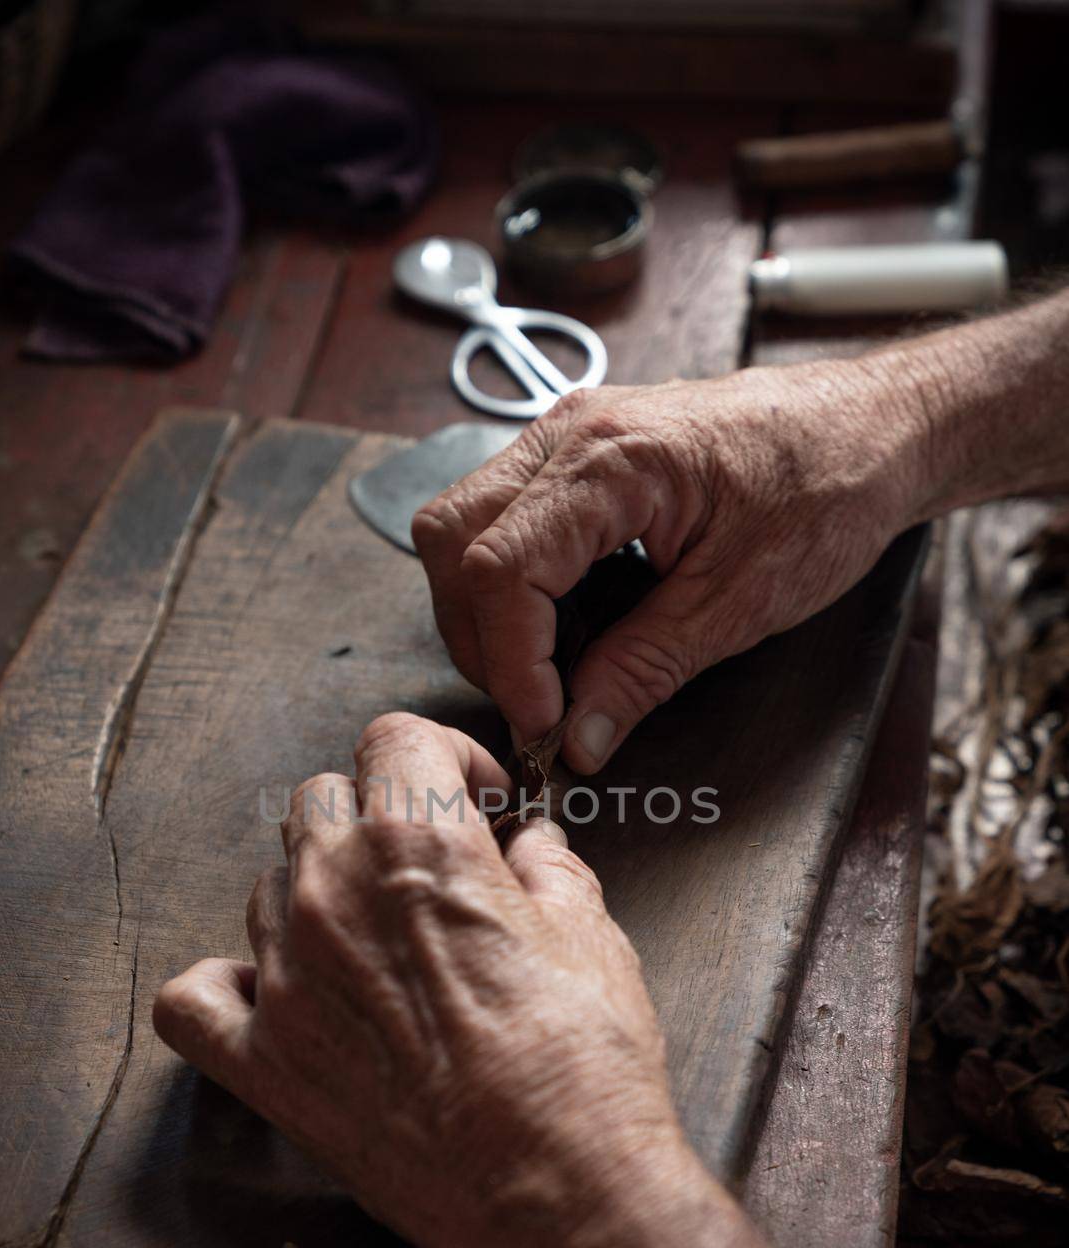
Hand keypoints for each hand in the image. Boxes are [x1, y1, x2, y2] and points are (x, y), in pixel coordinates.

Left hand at [152, 713, 676, 1247]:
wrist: (553, 1190)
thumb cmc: (583, 1064)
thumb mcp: (592, 934)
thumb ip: (548, 867)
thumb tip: (531, 843)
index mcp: (418, 842)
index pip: (394, 737)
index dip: (443, 757)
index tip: (472, 798)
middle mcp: (334, 892)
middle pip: (319, 800)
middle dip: (376, 816)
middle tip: (426, 870)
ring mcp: (285, 977)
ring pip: (266, 886)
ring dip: (315, 895)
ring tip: (375, 945)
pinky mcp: (261, 1061)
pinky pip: (193, 998)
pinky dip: (225, 985)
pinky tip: (272, 992)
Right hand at [412, 361, 926, 771]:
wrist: (874, 429)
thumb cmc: (828, 490)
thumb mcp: (741, 602)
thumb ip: (644, 670)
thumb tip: (577, 738)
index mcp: (612, 459)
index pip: (500, 568)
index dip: (510, 662)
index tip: (544, 724)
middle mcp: (571, 432)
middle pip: (455, 542)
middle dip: (482, 640)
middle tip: (541, 704)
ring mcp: (567, 434)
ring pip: (462, 528)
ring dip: (488, 612)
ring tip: (553, 668)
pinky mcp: (576, 453)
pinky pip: (502, 517)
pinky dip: (512, 583)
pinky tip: (566, 622)